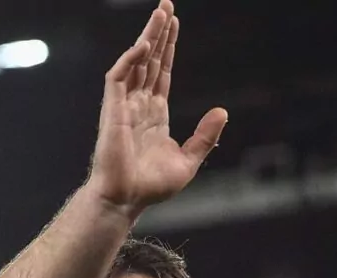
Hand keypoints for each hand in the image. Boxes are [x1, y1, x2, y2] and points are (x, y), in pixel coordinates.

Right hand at [88, 0, 227, 214]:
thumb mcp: (190, 160)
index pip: (163, 73)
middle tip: (167, 5)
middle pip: (150, 60)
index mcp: (155, 115)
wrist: (127, 199)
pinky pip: (119, 76)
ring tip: (160, 12)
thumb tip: (223, 111)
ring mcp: (124, 105)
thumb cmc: (152, 186)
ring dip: (147, 36)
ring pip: (136, 61)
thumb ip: (206, 136)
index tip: (175, 25)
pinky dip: (131, 59)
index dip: (169, 49)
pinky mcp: (113, 109)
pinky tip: (146, 44)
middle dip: (158, 33)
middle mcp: (139, 104)